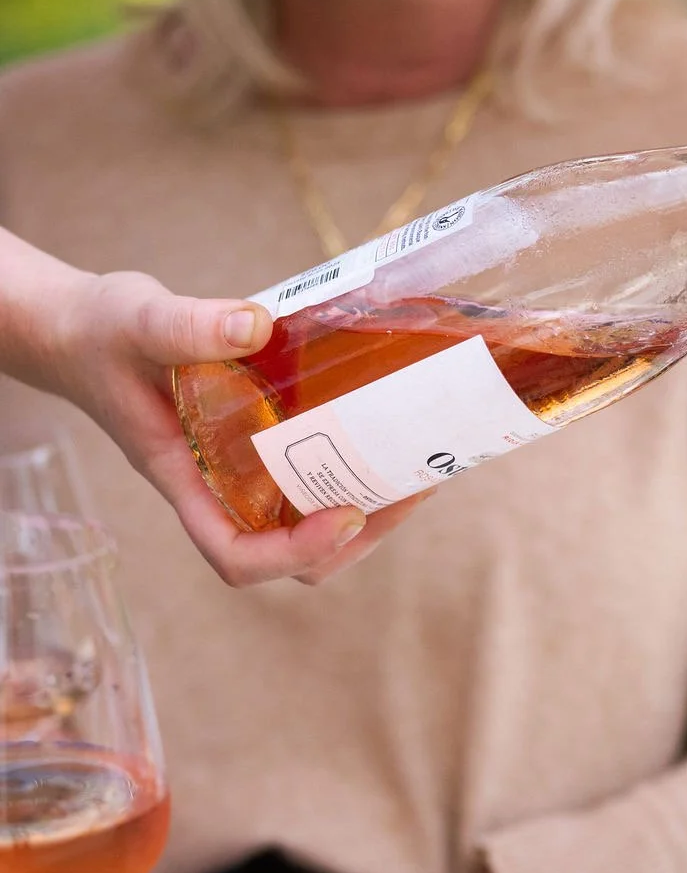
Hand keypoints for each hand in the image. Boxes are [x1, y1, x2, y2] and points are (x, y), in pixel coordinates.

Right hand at [0, 239, 421, 584]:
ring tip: (419, 465)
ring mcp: (240, 469)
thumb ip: (187, 325)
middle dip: (356, 535)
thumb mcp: (136, 319)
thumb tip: (255, 325)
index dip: (293, 553)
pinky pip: (312, 474)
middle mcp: (217, 485)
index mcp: (183, 477)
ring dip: (370, 506)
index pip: (234, 552)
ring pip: (311, 519)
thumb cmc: (99, 333)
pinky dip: (355, 464)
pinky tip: (388, 427)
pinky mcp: (259, 440)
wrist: (81, 328)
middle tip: (411, 485)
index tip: (346, 515)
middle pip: (289, 553)